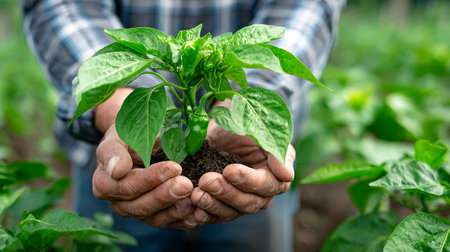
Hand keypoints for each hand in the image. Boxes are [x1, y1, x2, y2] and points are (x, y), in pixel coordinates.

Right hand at [92, 88, 196, 228]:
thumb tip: (118, 170)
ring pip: (154, 218)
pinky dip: (182, 219)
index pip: (126, 186)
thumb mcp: (117, 136)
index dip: (150, 179)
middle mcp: (117, 202)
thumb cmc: (127, 137)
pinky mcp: (152, 217)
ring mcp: (135, 212)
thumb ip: (114, 152)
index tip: (174, 167)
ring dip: (175, 209)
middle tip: (186, 184)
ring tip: (193, 197)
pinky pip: (167, 222)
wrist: (137, 142)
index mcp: (104, 183)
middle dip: (165, 195)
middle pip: (140, 205)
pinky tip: (196, 212)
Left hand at [191, 103, 294, 224]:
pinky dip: (203, 214)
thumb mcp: (263, 130)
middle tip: (207, 180)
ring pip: (230, 212)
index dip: (247, 180)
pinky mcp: (222, 206)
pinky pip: (214, 216)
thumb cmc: (247, 122)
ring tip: (196, 194)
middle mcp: (261, 194)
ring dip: (212, 205)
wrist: (224, 124)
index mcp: (276, 176)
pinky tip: (192, 210)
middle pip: (247, 202)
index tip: (229, 170)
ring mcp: (241, 202)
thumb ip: (276, 151)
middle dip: (225, 192)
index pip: (265, 184)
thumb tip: (286, 175)